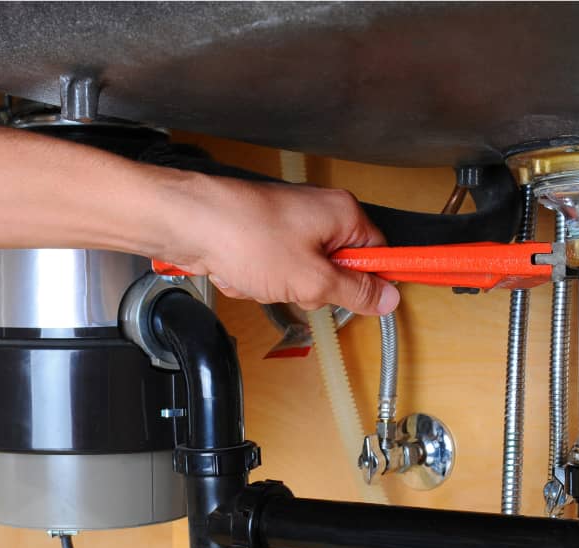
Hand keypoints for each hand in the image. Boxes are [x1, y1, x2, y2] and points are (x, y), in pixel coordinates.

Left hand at [159, 174, 399, 315]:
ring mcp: (291, 226)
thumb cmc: (246, 237)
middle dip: (315, 288)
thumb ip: (356, 292)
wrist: (190, 224)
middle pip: (340, 270)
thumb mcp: (313, 279)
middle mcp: (321, 214)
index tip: (366, 302)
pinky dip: (262, 281)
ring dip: (284, 288)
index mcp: (343, 214)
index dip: (370, 282)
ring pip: (306, 277)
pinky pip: (279, 273)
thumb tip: (388, 299)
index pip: (378, 253)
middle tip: (298, 284)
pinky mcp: (266, 238)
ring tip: (265, 276)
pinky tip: (247, 274)